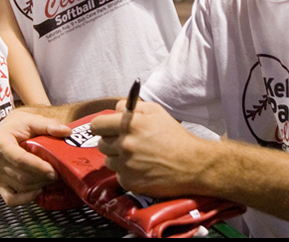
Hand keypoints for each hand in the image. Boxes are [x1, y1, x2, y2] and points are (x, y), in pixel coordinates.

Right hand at [0, 109, 71, 205]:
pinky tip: (39, 191)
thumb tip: (66, 131)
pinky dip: (26, 199)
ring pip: (20, 186)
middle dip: (43, 176)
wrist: (7, 130)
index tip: (53, 170)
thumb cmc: (19, 125)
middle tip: (60, 173)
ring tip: (53, 178)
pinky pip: (11, 199)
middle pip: (21, 175)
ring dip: (39, 184)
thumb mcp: (32, 120)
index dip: (37, 166)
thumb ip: (48, 125)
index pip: (19, 158)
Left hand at [91, 100, 205, 197]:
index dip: (101, 126)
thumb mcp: (156, 111)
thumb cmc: (175, 137)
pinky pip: (119, 175)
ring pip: (108, 160)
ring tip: (137, 156)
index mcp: (128, 124)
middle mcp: (124, 144)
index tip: (106, 129)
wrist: (192, 165)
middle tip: (127, 142)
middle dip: (111, 142)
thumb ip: (132, 107)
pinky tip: (142, 168)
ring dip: (118, 158)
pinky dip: (127, 173)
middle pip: (101, 143)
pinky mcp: (129, 182)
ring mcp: (125, 165)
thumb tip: (116, 109)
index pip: (96, 125)